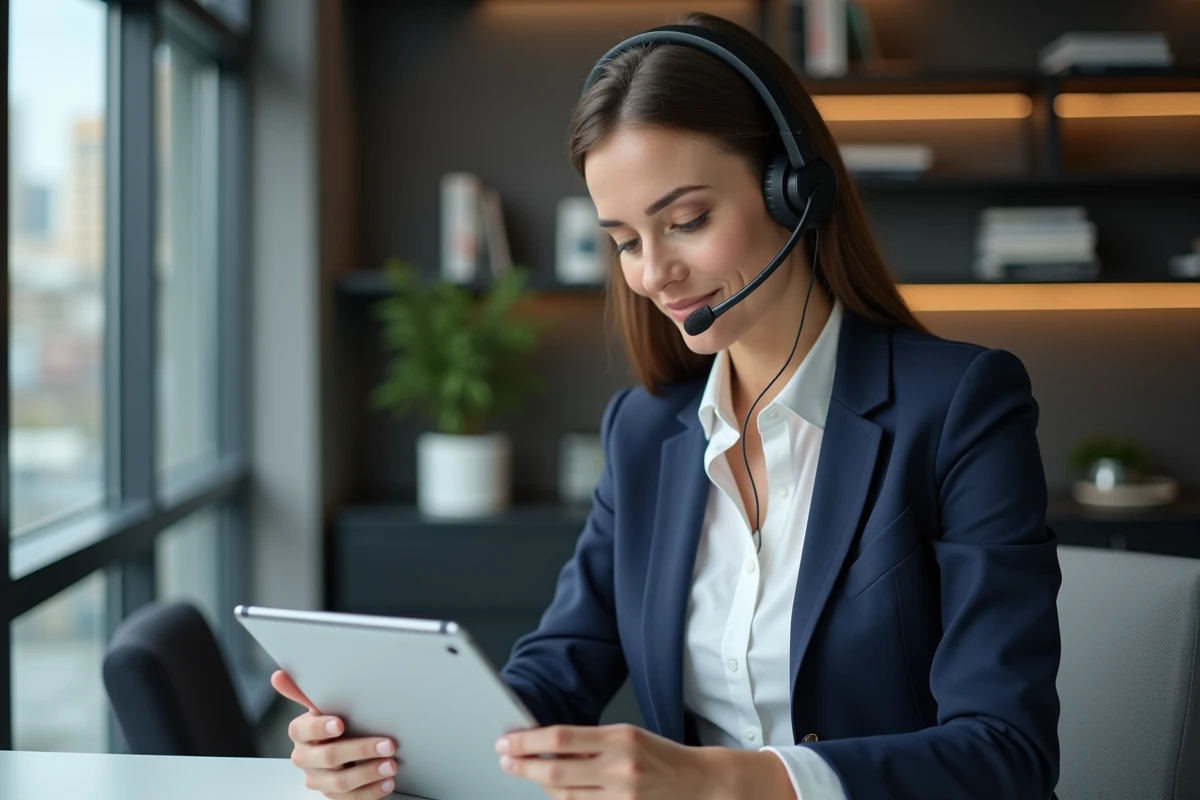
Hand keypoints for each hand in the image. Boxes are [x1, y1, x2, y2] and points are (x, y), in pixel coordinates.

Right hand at [271, 670, 398, 798]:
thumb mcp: (323, 704)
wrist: (339, 749)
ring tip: (392, 765)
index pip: (303, 730)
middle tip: (388, 745)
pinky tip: (386, 782)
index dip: (320, 728)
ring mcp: (317, 779)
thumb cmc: (334, 721)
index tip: (340, 724)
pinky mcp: (331, 795)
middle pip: (328, 757)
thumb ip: (305, 691)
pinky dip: (371, 791)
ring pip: (340, 782)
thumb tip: (278, 675)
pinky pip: (350, 799)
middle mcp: (305, 758)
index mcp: (300, 733)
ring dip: (369, 773)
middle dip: (360, 750)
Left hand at [494, 723, 726, 799]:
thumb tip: (544, 745)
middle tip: (504, 759)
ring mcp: (622, 796)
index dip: (527, 741)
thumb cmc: (659, 755)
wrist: (698, 782)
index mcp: (619, 738)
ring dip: (539, 785)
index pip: (560, 738)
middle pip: (555, 771)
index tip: (507, 741)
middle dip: (522, 766)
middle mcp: (620, 767)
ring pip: (564, 796)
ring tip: (528, 773)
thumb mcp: (626, 735)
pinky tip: (556, 790)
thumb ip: (588, 742)